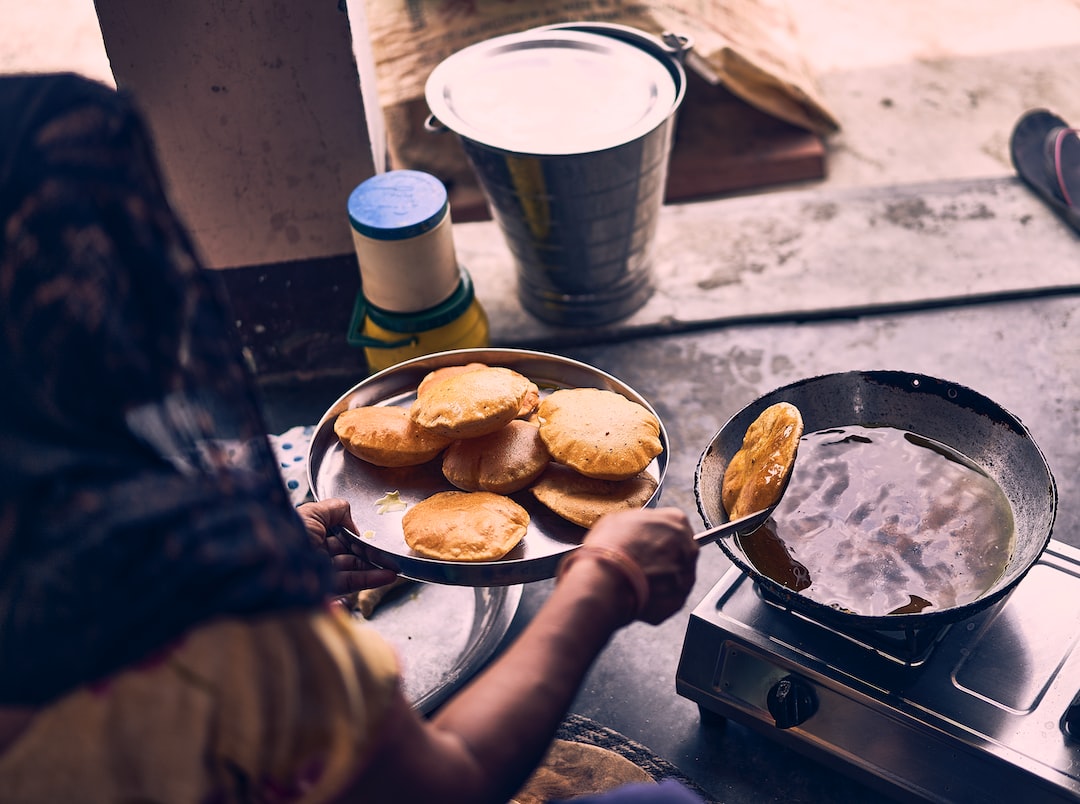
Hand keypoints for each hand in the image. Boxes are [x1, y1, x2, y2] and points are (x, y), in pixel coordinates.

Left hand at [297, 498, 397, 594]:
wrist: (271, 559)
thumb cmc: (288, 530)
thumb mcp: (313, 511)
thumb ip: (337, 509)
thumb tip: (354, 524)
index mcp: (310, 533)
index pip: (338, 536)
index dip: (356, 536)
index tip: (373, 537)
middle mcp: (315, 553)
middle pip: (348, 554)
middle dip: (369, 554)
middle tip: (388, 554)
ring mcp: (320, 572)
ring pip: (353, 569)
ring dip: (375, 568)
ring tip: (395, 566)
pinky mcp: (324, 588)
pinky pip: (351, 583)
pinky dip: (371, 579)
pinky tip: (388, 575)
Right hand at [580, 507, 697, 624]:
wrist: (607, 579)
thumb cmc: (612, 548)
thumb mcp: (618, 520)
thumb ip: (638, 523)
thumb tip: (634, 531)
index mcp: (676, 521)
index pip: (674, 525)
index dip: (657, 536)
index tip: (647, 542)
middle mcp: (687, 547)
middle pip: (679, 552)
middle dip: (663, 558)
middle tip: (641, 562)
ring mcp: (686, 576)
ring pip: (676, 576)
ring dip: (661, 579)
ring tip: (637, 580)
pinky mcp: (679, 600)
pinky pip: (669, 598)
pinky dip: (657, 598)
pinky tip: (639, 593)